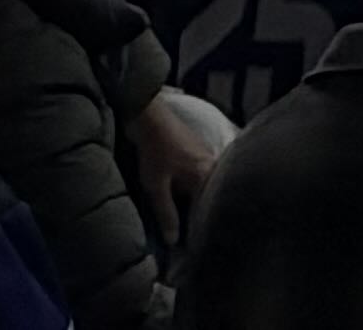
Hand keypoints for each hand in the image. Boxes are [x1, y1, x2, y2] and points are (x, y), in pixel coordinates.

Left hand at [129, 91, 225, 234]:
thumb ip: (167, 214)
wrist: (150, 117)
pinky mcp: (199, 152)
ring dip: (199, 202)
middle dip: (203, 215)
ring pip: (207, 187)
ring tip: (190, 219)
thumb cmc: (154, 152)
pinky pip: (202, 177)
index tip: (195, 244)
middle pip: (211, 198)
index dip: (201, 227)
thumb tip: (174, 242)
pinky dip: (196, 189)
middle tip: (194, 235)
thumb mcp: (156, 187)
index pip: (209, 209)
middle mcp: (213, 166)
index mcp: (206, 176)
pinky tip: (187, 198)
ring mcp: (207, 156)